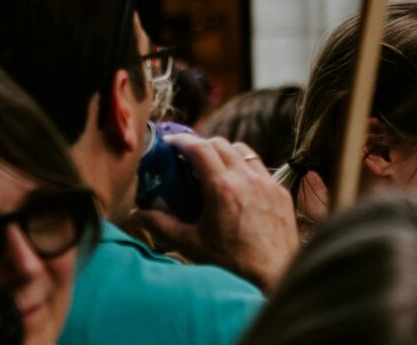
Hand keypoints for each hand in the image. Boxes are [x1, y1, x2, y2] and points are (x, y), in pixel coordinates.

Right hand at [131, 135, 299, 293]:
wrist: (272, 275)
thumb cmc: (228, 264)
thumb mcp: (189, 244)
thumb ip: (160, 225)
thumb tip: (136, 214)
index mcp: (223, 188)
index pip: (201, 148)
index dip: (183, 141)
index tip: (170, 142)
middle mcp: (248, 179)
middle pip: (222, 144)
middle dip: (202, 145)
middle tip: (186, 157)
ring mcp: (268, 183)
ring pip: (244, 152)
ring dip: (225, 153)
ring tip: (210, 169)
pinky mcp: (281, 192)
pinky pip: (260, 168)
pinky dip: (245, 168)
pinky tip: (235, 185)